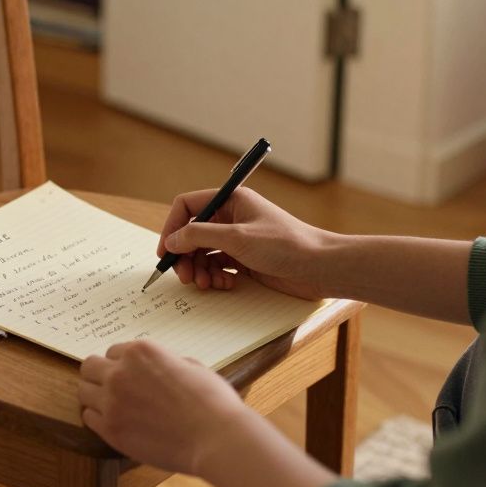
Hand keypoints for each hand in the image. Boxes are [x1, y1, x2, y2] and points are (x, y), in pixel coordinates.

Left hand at [78, 340, 247, 475]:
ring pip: (83, 391)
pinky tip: (113, 422)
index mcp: (140, 352)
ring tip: (112, 407)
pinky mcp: (110, 430)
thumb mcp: (191, 366)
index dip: (122, 364)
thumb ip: (165, 362)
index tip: (129, 375)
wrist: (215, 438)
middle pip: (90, 367)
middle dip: (100, 375)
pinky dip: (97, 418)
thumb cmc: (212, 401)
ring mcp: (111, 402)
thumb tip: (157, 369)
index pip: (113, 352)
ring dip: (95, 397)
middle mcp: (120, 372)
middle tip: (112, 388)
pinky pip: (88, 417)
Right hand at [157, 187, 329, 298]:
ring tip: (204, 284)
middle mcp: (232, 218)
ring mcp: (239, 240)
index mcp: (231, 201)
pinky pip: (218, 267)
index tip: (165, 252)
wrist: (320, 267)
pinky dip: (215, 277)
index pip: (188, 206)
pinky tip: (223, 285)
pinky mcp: (246, 261)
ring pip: (203, 254)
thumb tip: (172, 241)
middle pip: (192, 234)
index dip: (172, 227)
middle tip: (185, 276)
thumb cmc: (285, 245)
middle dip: (185, 256)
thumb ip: (199, 236)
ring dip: (199, 270)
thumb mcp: (237, 237)